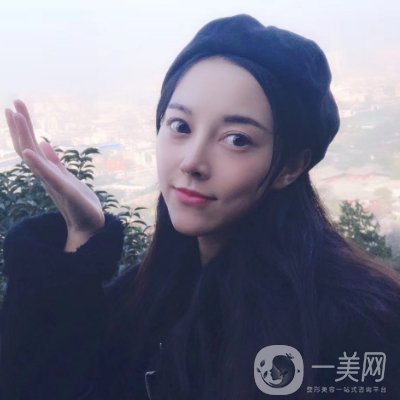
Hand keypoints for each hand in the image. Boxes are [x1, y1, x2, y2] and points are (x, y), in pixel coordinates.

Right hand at [5, 99, 104, 249]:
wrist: (89, 224)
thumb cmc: (78, 202)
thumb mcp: (65, 176)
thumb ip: (54, 162)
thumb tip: (44, 144)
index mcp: (46, 171)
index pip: (30, 146)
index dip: (23, 129)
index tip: (15, 108)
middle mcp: (46, 175)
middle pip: (27, 147)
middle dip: (21, 126)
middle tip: (14, 103)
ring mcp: (52, 182)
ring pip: (33, 157)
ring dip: (24, 136)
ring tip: (16, 115)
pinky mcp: (64, 190)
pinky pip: (48, 175)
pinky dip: (37, 164)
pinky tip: (30, 151)